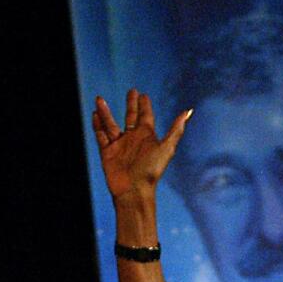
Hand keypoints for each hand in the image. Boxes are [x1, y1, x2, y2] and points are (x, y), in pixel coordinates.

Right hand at [92, 89, 189, 203]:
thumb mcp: (166, 148)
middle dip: (130, 104)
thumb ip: (175, 129)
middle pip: (130, 117)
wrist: (134, 190)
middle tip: (131, 91)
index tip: (142, 94)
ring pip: (110, 124)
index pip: (145, 115)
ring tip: (100, 99)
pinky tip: (94, 115)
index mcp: (146, 136)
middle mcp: (132, 139)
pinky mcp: (107, 152)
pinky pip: (100, 136)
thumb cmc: (151, 171)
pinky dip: (97, 125)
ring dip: (106, 112)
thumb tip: (188, 111)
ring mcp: (119, 145)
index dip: (144, 105)